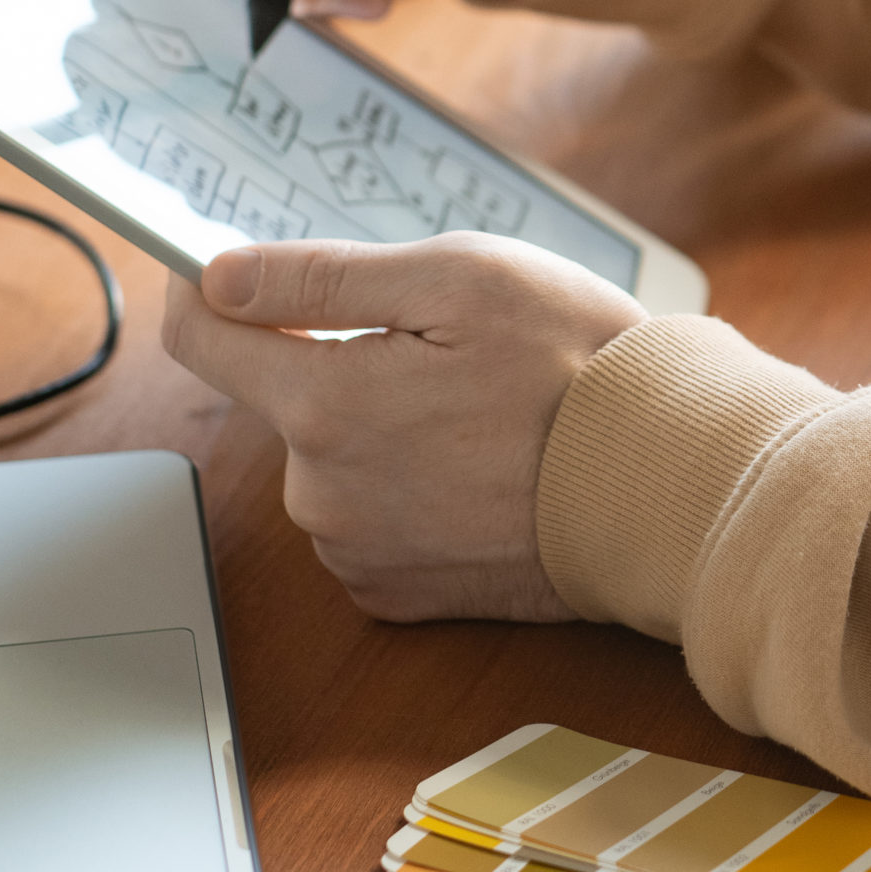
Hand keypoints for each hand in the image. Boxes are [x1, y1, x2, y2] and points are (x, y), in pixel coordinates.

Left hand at [161, 233, 638, 619]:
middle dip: (345, 366)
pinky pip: (371, 524)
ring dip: (384, 433)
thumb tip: (217, 277)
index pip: (203, 338)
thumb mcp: (460, 278)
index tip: (231, 273)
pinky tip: (480, 476)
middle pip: (287, 402)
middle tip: (450, 352)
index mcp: (323, 406)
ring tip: (484, 417)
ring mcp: (359, 554)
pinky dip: (410, 494)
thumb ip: (321, 279)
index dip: (210, 291)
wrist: (668, 485)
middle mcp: (320, 493)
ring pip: (334, 463)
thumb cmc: (579, 368)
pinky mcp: (400, 598)